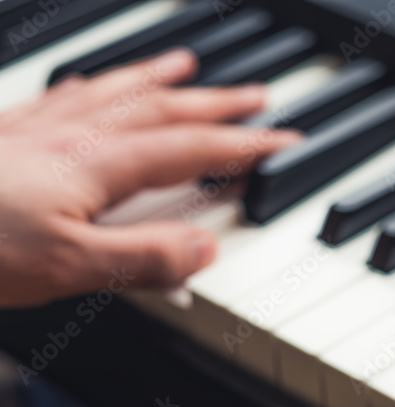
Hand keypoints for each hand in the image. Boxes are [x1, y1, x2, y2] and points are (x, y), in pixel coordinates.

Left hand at [0, 49, 299, 307]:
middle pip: (161, 110)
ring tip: (187, 66)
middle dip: (217, 104)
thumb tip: (204, 249)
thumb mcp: (68, 268)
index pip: (190, 149)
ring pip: (113, 92)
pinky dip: (93, 85)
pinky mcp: (4, 136)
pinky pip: (63, 95)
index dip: (243, 144)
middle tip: (257, 95)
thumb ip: (143, 258)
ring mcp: (36, 131)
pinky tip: (91, 85)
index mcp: (97, 166)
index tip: (282, 138)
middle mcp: (72, 137)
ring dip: (158, 79)